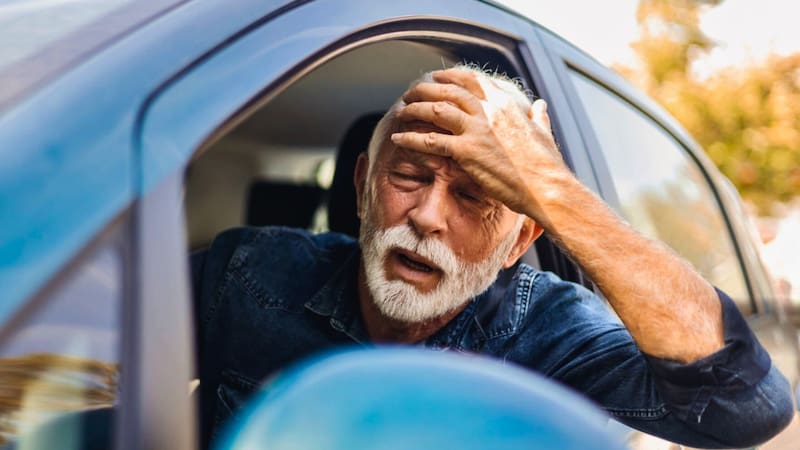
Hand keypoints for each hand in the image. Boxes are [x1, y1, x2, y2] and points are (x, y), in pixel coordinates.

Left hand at [390, 68, 568, 218]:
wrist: (546, 187)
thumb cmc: (546, 165)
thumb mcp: (544, 132)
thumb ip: (538, 116)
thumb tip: (539, 105)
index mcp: (506, 105)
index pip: (473, 81)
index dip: (452, 77)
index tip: (438, 77)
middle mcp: (489, 112)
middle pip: (448, 91)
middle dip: (426, 89)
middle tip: (411, 92)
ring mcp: (476, 130)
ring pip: (436, 110)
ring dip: (415, 109)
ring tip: (402, 111)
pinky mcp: (466, 151)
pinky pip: (430, 141)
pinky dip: (411, 138)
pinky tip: (399, 138)